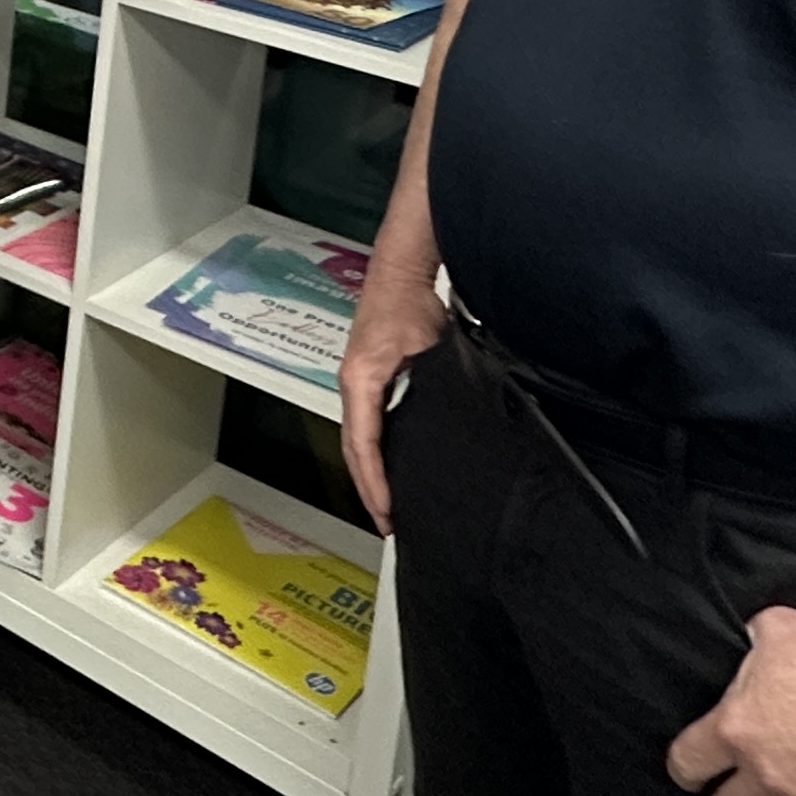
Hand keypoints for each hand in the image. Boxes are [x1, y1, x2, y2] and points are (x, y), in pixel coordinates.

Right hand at [335, 265, 448, 533]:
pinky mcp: (368, 378)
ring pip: (358, 439)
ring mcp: (358, 383)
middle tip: (387, 524)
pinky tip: (391, 465)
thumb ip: (431, 385)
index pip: (363, 445)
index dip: (374, 483)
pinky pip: (367, 425)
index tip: (387, 512)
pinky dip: (375, 452)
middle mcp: (353, 386)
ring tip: (386, 505)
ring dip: (370, 473)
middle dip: (368, 489)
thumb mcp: (426, 348)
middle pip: (354, 449)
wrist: (399, 271)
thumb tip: (443, 425)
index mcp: (360, 383)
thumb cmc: (409, 303)